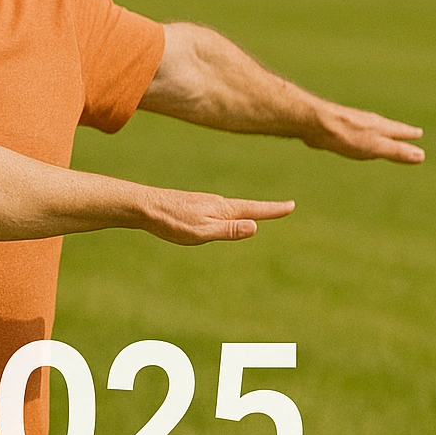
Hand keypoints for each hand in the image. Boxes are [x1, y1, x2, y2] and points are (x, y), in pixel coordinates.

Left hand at [143, 192, 295, 245]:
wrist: (144, 207)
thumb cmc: (172, 222)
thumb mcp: (202, 231)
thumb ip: (228, 230)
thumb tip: (255, 226)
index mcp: (222, 209)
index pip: (254, 210)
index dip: (273, 209)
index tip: (291, 205)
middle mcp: (216, 203)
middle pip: (246, 207)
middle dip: (265, 208)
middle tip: (283, 208)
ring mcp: (204, 203)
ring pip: (230, 208)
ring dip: (248, 210)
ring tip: (261, 211)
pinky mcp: (192, 205)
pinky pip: (217, 210)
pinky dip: (229, 212)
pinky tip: (221, 215)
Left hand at [305, 101, 424, 163]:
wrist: (313, 122)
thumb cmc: (345, 135)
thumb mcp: (375, 147)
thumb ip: (396, 151)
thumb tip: (421, 155)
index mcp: (379, 127)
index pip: (399, 131)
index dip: (409, 134)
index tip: (418, 133)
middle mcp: (368, 121)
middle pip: (387, 127)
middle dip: (397, 131)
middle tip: (407, 132)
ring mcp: (352, 121)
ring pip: (370, 127)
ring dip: (380, 131)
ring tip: (383, 133)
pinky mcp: (337, 125)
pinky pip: (354, 129)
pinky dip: (361, 132)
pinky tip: (354, 135)